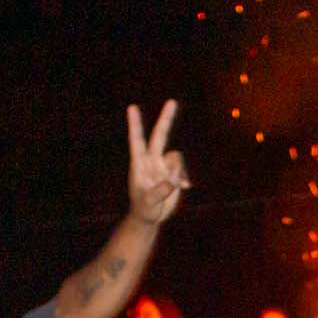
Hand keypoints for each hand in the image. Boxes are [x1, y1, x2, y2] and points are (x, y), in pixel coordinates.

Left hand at [128, 102, 188, 225]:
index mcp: (139, 163)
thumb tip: (174, 180)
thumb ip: (160, 191)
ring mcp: (163, 165)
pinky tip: (185, 187)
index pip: (136, 140)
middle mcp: (151, 160)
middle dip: (166, 118)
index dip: (135, 124)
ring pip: (177, 157)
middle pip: (160, 135)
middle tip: (172, 101)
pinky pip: (182, 169)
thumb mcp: (149, 203)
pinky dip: (184, 177)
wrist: (150, 216)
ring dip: (179, 170)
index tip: (132, 107)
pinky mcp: (173, 173)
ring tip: (177, 186)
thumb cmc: (144, 209)